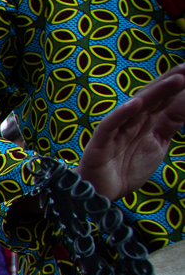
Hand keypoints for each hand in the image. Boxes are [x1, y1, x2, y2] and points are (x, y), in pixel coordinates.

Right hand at [78, 66, 184, 199]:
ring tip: (175, 80)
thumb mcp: (158, 144)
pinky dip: (121, 114)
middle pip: (151, 98)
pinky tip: (136, 103)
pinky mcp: (100, 143)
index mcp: (144, 121)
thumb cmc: (125, 169)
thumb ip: (171, 122)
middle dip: (169, 83)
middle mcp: (130, 122)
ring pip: (135, 108)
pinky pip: (110, 125)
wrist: (100, 194)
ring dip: (155, 93)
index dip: (176, 86)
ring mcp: (115, 131)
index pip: (161, 99)